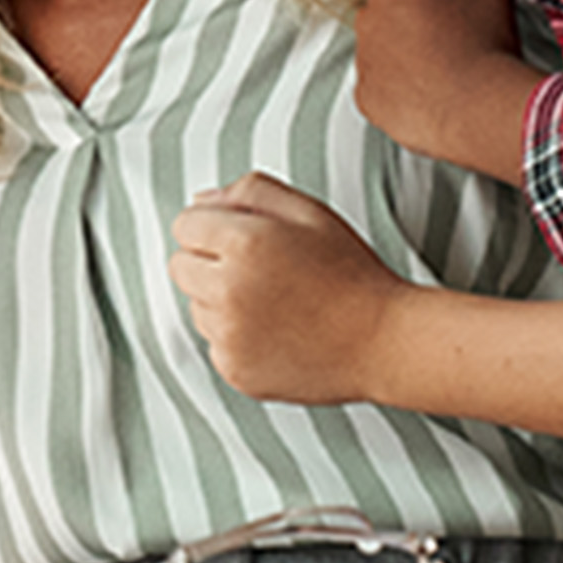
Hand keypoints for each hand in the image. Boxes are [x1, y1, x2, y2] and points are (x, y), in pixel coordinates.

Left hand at [170, 172, 408, 404]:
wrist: (383, 341)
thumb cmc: (350, 271)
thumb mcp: (308, 211)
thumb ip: (250, 191)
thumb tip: (201, 201)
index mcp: (244, 243)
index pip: (185, 225)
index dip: (214, 225)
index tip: (242, 235)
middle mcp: (228, 291)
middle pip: (180, 266)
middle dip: (209, 261)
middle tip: (259, 267)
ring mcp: (229, 337)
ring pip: (196, 305)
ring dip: (220, 299)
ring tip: (275, 301)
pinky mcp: (235, 370)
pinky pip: (214, 343)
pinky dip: (235, 336)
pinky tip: (277, 330)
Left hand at [354, 0, 538, 182]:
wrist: (483, 111)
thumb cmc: (485, 48)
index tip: (445, 1)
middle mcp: (367, 19)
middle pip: (384, 10)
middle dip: (408, 19)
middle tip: (448, 36)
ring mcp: (364, 61)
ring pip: (378, 50)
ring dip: (401, 55)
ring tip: (442, 69)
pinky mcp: (366, 99)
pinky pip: (377, 89)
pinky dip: (397, 91)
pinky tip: (429, 95)